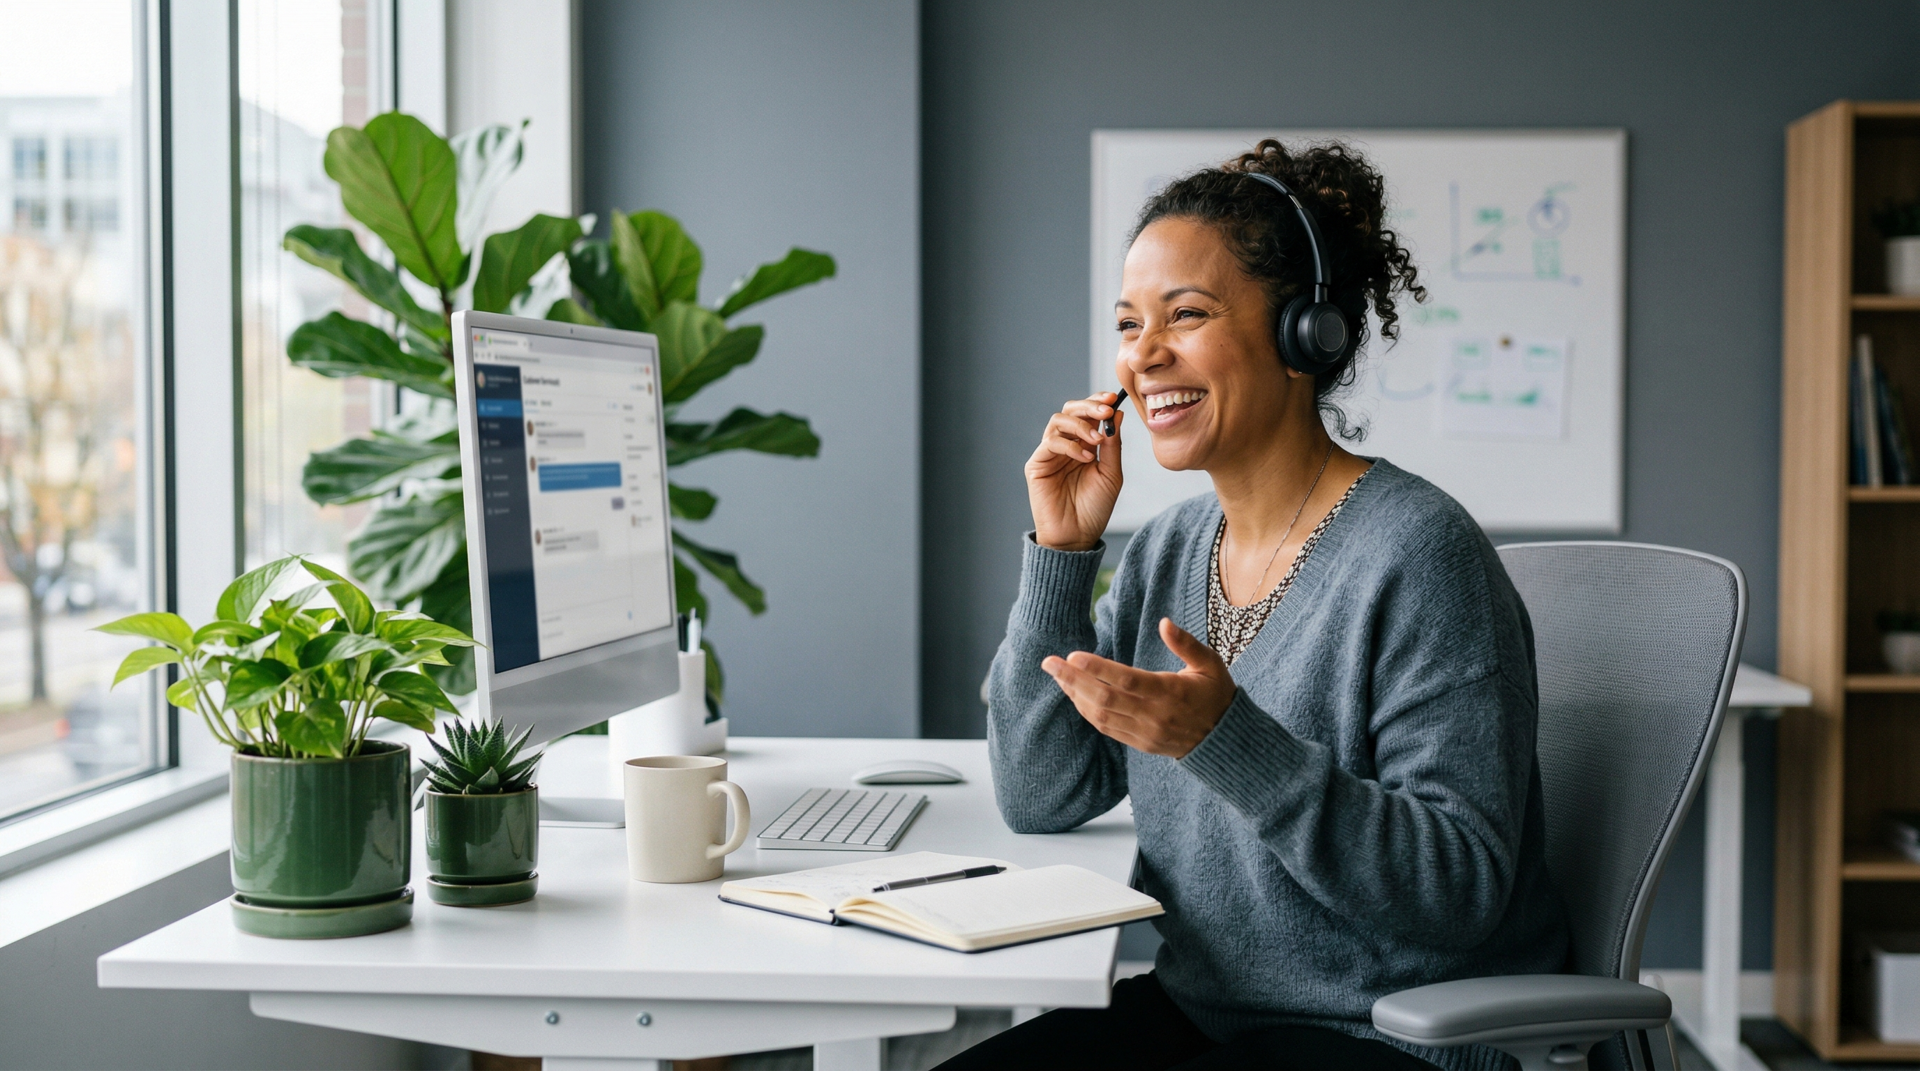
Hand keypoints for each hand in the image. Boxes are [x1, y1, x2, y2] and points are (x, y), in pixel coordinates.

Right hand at [1026, 392, 1124, 550]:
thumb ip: (1113, 445)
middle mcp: (1065, 445)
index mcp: (1084, 445)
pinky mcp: (1037, 464)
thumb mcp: (1111, 474)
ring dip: (1080, 425)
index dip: (1098, 402)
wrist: (1077, 536)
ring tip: (1097, 440)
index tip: (1114, 399)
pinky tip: (1085, 457)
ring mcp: (1049, 453)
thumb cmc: (1094, 508)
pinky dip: (1070, 445)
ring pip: (1058, 421)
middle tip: (1106, 410)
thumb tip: (1118, 414)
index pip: (1087, 414)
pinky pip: (1050, 442)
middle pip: (1070, 410)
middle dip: (1089, 406)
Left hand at [1041, 618, 1235, 757]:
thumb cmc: (1216, 695)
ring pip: (1101, 716)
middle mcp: (1154, 715)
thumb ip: (1186, 644)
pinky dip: (1086, 711)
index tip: (1072, 655)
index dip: (1097, 669)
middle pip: (1105, 699)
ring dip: (1075, 695)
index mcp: (1170, 692)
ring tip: (1057, 675)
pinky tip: (1074, 694)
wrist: (1225, 742)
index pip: (1127, 681)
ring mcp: (1145, 732)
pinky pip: (1106, 728)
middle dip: (1073, 680)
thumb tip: (1164, 622)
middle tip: (1049, 662)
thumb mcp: (1210, 664)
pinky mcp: (1139, 743)